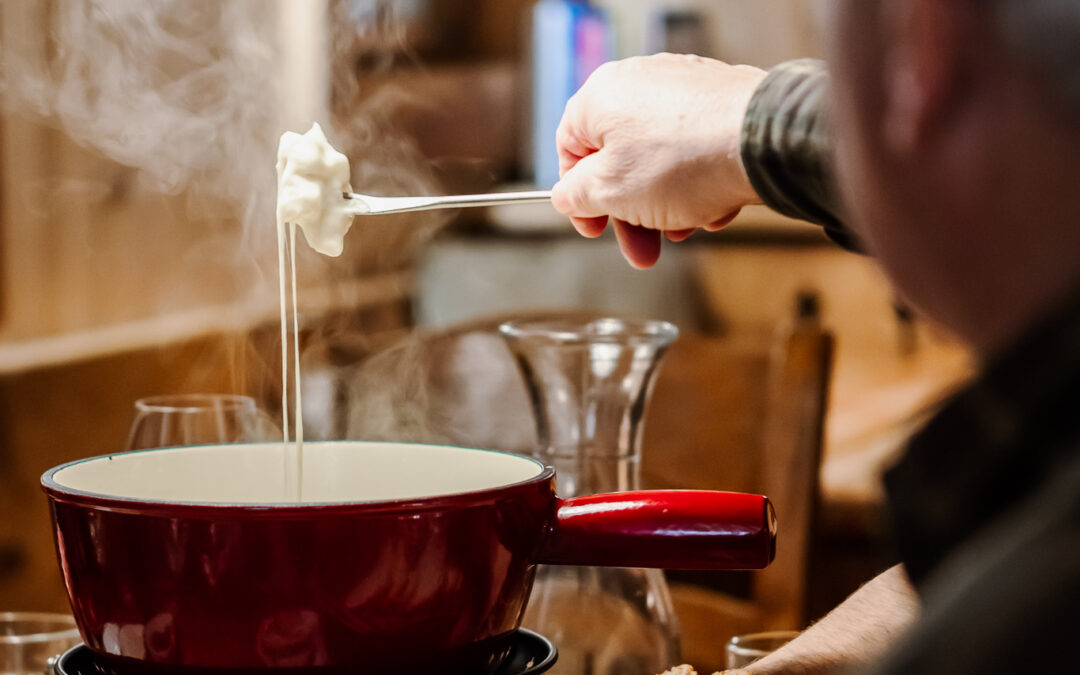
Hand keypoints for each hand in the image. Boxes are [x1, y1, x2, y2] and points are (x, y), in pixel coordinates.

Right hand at [552, 53, 766, 267]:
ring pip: (658, 158)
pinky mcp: (720, 99)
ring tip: (682, 231)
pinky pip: (695, 148)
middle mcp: (639, 82)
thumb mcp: (610, 192)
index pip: (569, 149)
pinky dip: (697, 182)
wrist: (764, 143)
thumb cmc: (684, 162)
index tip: (594, 227)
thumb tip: (566, 196)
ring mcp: (683, 87)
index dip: (577, 196)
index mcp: (600, 97)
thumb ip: (577, 195)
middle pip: (618, 159)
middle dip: (629, 214)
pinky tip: (711, 208)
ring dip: (664, 205)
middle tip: (641, 250)